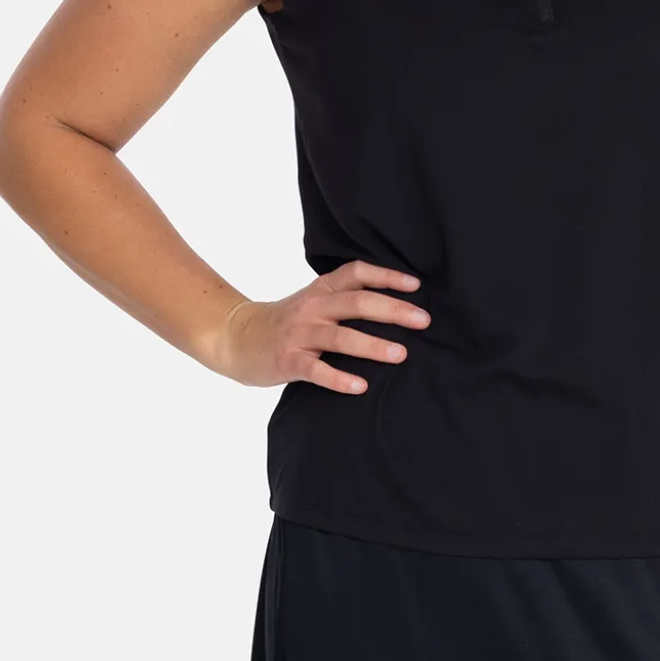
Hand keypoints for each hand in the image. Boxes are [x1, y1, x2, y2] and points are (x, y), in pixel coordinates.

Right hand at [210, 260, 429, 388]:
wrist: (235, 337)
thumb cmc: (285, 321)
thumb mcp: (313, 301)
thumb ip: (344, 299)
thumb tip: (395, 304)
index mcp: (321, 289)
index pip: (357, 274)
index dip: (387, 276)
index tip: (416, 286)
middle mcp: (312, 307)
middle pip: (357, 302)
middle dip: (393, 310)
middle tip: (423, 321)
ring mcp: (298, 333)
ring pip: (340, 336)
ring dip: (373, 345)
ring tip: (401, 354)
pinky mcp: (287, 360)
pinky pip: (316, 370)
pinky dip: (339, 378)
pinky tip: (360, 386)